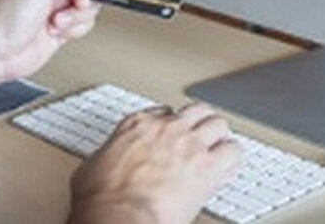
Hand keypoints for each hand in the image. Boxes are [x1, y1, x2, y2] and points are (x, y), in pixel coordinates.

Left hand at [0, 0, 112, 100]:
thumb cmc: (5, 16)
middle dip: (83, 0)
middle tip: (72, 4)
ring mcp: (57, 6)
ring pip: (90, 8)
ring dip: (75, 18)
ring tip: (55, 20)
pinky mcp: (61, 26)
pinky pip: (84, 25)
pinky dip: (74, 31)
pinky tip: (54, 31)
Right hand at [69, 103, 241, 223]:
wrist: (118, 217)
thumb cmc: (102, 199)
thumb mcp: (91, 167)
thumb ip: (106, 157)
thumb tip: (102, 165)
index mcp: (137, 124)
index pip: (163, 111)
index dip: (171, 124)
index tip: (172, 135)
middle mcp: (166, 128)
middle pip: (195, 110)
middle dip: (199, 123)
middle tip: (201, 135)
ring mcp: (189, 144)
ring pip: (218, 123)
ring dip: (219, 136)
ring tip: (219, 147)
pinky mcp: (208, 167)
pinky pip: (233, 151)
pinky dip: (232, 157)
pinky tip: (229, 165)